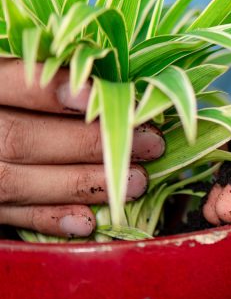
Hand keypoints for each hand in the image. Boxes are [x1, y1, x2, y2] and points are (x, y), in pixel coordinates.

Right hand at [0, 60, 164, 236]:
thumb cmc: (9, 104)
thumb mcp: (10, 79)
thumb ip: (39, 77)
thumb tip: (104, 88)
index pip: (9, 83)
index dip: (51, 91)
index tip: (100, 96)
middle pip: (21, 137)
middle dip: (88, 142)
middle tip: (148, 143)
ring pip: (17, 182)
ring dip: (81, 183)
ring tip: (136, 182)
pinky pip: (8, 216)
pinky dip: (47, 219)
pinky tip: (87, 221)